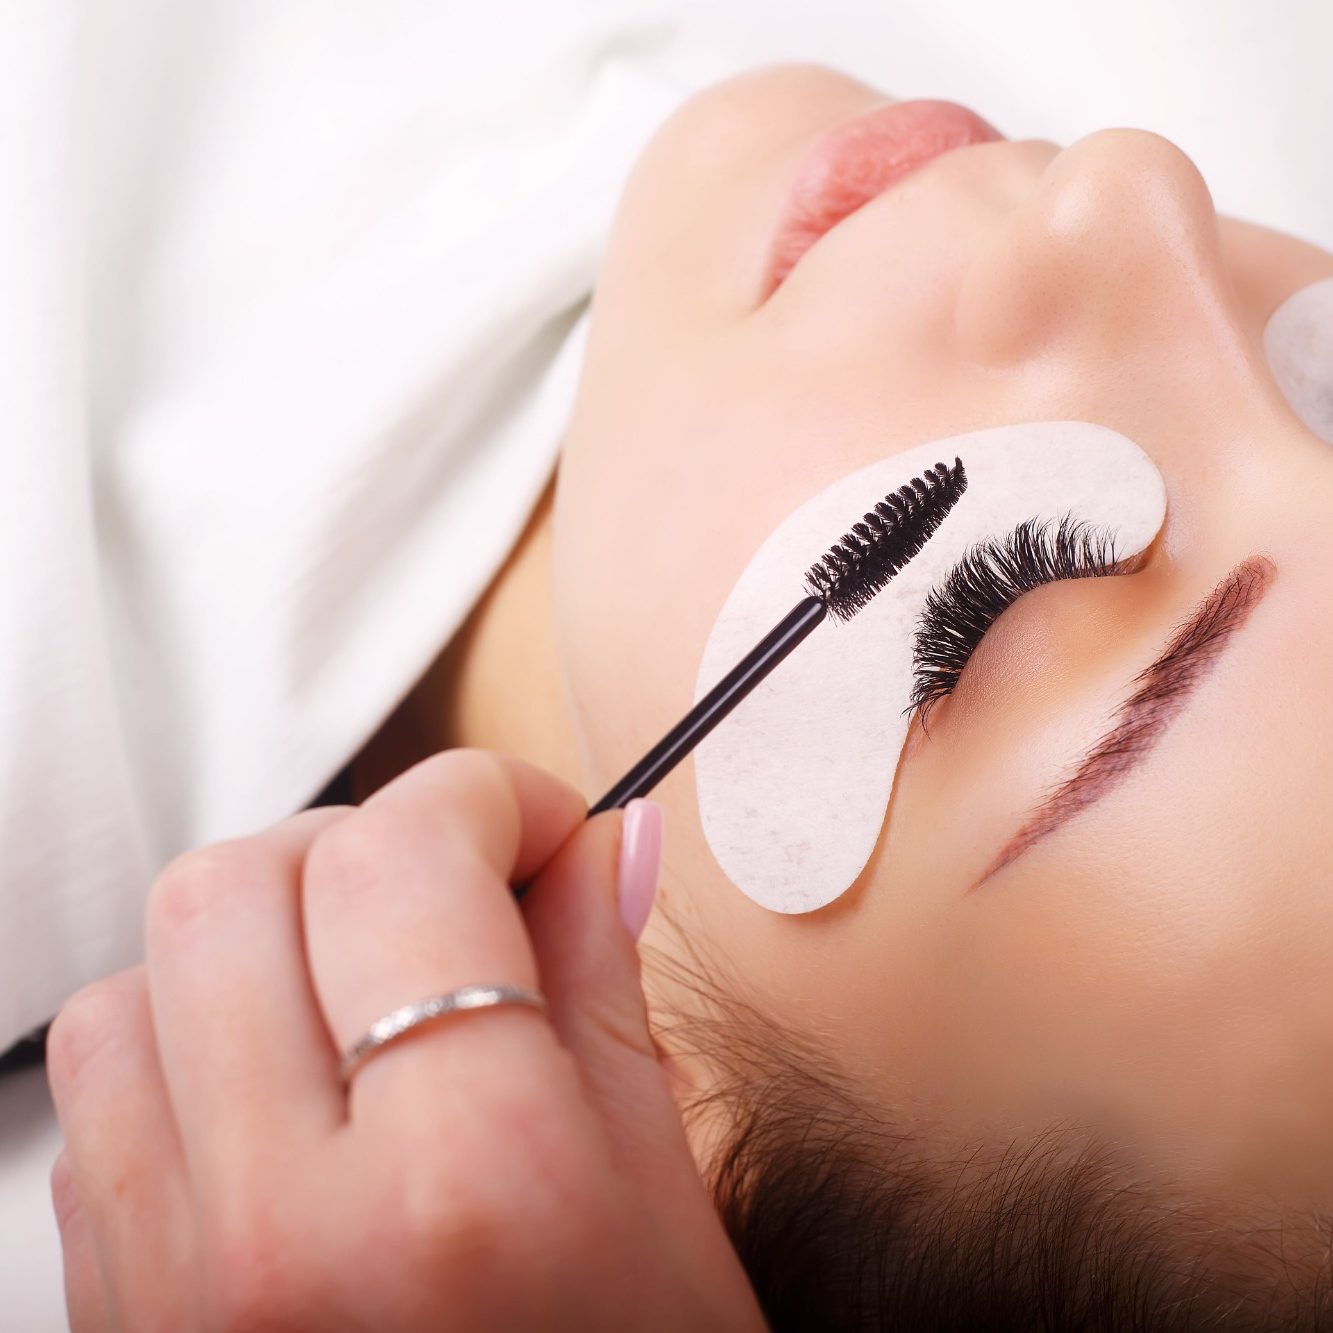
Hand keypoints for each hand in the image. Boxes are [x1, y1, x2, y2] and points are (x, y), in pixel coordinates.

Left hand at [46, 749, 765, 1331]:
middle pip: (248, 881)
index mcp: (466, 1192)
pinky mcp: (113, 1306)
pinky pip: (101, 1080)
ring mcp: (170, 1278)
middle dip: (372, 841)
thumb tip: (598, 847)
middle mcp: (286, 1230)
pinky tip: (292, 1075)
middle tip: (461, 887)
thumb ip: (605, 988)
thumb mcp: (664, 1205)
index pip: (407, 859)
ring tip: (367, 975)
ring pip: (148, 964)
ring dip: (269, 926)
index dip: (484, 795)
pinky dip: (191, 1027)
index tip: (535, 822)